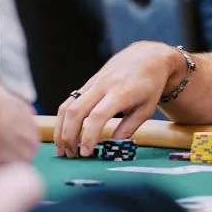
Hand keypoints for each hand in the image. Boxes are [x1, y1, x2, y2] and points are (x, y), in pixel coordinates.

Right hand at [55, 42, 176, 157]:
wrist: (147, 56)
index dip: (88, 136)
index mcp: (120, 93)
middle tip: (70, 155)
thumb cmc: (150, 84)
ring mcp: (93, 83)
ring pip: (68, 105)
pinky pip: (70, 100)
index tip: (86, 153)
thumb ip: (128, 128)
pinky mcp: (88, 83)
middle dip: (68, 136)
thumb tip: (111, 147)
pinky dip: (64, 118)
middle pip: (76, 111)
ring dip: (60, 128)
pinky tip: (64, 132)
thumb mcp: (146, 109)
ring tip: (62, 148)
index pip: (97, 116)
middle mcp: (103, 86)